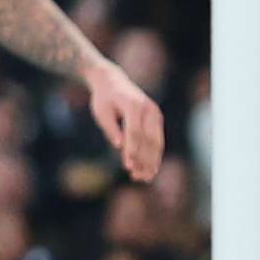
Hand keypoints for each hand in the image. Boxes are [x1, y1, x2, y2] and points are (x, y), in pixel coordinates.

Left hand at [83, 59, 166, 181]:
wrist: (112, 82)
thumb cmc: (104, 99)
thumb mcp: (101, 112)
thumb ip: (110, 128)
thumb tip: (119, 147)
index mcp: (134, 105)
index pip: (134, 132)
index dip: (131, 150)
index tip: (128, 166)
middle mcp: (149, 108)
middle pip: (149, 139)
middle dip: (144, 160)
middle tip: (136, 177)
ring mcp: (155, 113)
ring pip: (157, 142)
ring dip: (151, 161)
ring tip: (143, 178)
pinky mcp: (157, 119)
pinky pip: (158, 140)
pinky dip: (154, 156)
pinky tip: (150, 170)